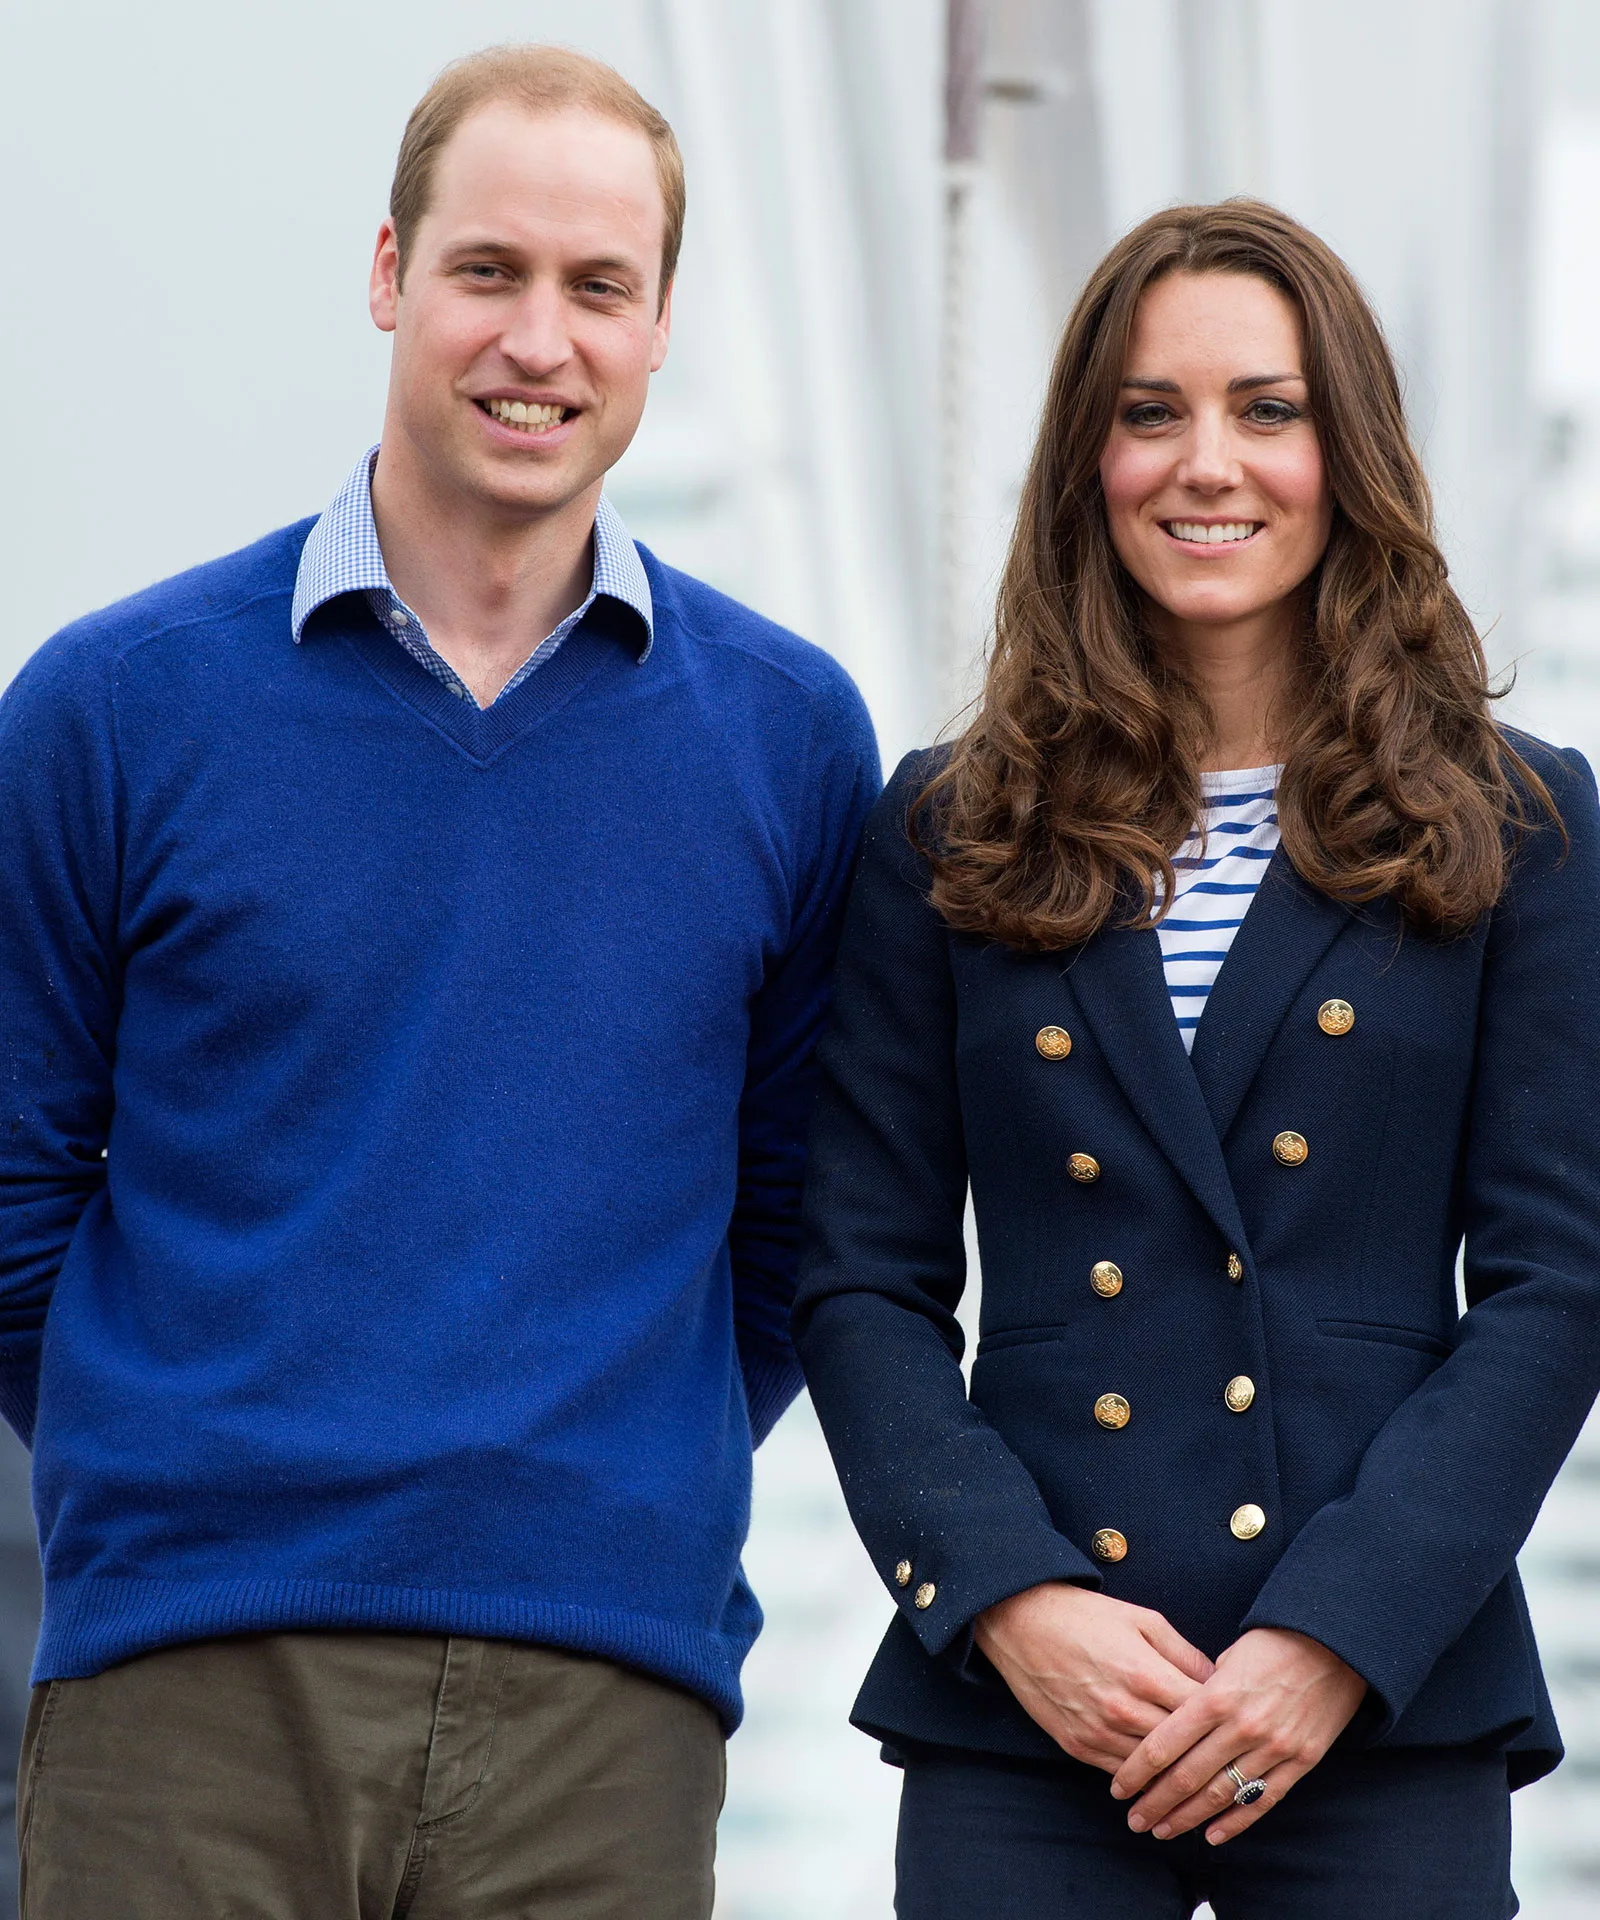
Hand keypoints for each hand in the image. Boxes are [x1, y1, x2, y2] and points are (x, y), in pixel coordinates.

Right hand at [974, 1582, 1213, 1772]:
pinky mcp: (1077, 1745)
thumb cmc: (1085, 1615)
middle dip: (1207, 1754)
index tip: (1240, 1724)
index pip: (1202, 1713)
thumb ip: (1183, 1653)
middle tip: (1230, 1761)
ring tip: (1203, 1780)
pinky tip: (1160, 1780)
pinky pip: (1121, 1774)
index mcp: (1145, 1674)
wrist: (1020, 1621)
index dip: (1225, 1720)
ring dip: (1177, 1776)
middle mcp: (1123, 1709)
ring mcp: (1098, 1732)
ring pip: (1153, 1771)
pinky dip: (1143, 1779)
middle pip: (1181, 1748)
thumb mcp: (1142, 1618)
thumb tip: (1218, 1681)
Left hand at [1110, 1627, 1367, 1844]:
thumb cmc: (1273, 1642)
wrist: (1334, 1645)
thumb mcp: (1226, 1657)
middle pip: (1188, 1776)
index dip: (1137, 1771)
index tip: (1118, 1789)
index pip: (1165, 1744)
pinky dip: (1236, 1822)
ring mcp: (1273, 1748)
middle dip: (1156, 1801)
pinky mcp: (1299, 1761)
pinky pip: (1262, 1800)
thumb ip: (1199, 1690)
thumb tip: (1173, 1715)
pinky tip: (1212, 1835)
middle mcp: (1242, 1727)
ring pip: (1221, 1794)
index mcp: (1216, 1696)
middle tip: (1133, 1819)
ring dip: (1188, 1817)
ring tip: (1162, 1830)